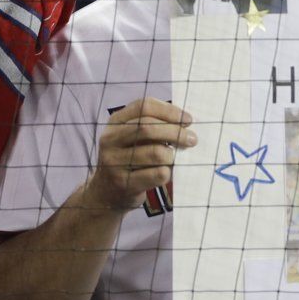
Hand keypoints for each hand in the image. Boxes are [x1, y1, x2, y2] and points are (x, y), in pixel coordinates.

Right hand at [82, 98, 195, 212]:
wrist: (106, 193)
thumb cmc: (128, 160)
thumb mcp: (132, 138)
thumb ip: (152, 126)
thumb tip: (185, 122)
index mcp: (115, 123)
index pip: (144, 106)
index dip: (169, 110)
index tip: (188, 119)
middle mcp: (110, 140)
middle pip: (148, 127)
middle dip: (175, 132)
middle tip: (192, 139)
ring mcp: (114, 162)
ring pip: (156, 153)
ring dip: (172, 155)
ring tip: (173, 158)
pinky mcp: (124, 183)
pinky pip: (157, 174)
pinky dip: (168, 172)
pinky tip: (165, 173)